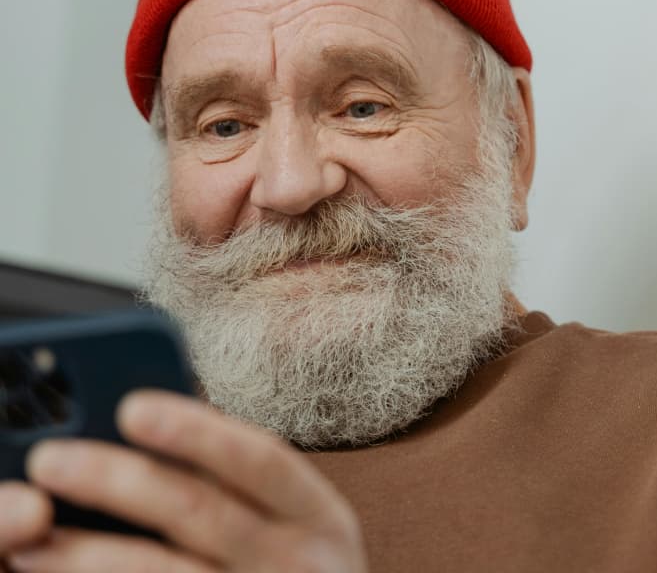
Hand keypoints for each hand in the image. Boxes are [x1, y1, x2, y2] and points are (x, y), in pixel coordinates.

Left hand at [3, 391, 367, 571]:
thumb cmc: (298, 570)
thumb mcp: (297, 521)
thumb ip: (243, 482)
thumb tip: (154, 427)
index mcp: (319, 514)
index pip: (260, 457)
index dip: (197, 431)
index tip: (131, 407)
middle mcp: (298, 564)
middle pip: (199, 513)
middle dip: (118, 482)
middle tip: (50, 459)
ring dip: (89, 559)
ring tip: (30, 542)